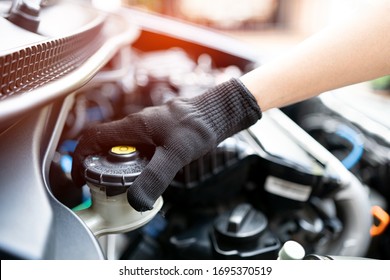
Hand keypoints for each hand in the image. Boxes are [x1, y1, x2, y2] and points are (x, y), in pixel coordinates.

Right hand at [71, 78, 260, 210]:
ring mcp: (147, 128)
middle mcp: (136, 125)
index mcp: (133, 127)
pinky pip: (138, 148)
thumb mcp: (175, 155)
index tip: (80, 177)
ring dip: (118, 166)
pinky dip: (135, 163)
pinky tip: (147, 173)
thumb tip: (136, 201)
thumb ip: (155, 177)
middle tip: (102, 185)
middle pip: (105, 145)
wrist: (217, 113)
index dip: (80, 157)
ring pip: (123, 148)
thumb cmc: (197, 127)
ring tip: (125, 184)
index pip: (93, 138)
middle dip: (99, 166)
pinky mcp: (158, 133)